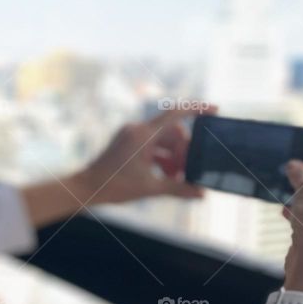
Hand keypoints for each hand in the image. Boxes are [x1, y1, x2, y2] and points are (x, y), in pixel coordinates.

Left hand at [69, 104, 216, 205]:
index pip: (175, 113)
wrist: (86, 187)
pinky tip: (167, 174)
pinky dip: (161, 157)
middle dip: (184, 149)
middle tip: (190, 169)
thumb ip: (178, 189)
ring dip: (173, 156)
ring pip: (162, 140)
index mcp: (143, 135)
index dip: (197, 109)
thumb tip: (201, 194)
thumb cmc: (114, 186)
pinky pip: (151, 145)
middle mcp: (137, 130)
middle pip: (171, 132)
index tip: (215, 110)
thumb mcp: (150, 188)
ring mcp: (131, 135)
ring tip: (178, 177)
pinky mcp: (127, 143)